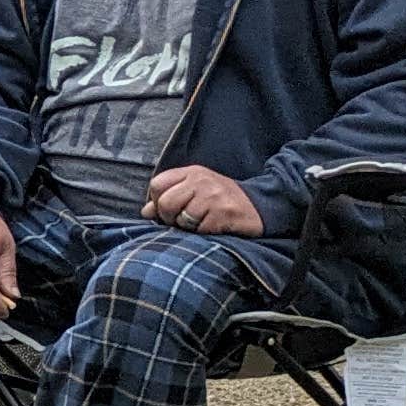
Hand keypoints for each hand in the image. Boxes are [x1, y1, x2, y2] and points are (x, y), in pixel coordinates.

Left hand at [145, 166, 262, 236]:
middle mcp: (202, 180)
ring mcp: (214, 195)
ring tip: (203, 221)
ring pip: (182, 218)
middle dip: (169, 218)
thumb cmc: (221, 201)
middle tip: (183, 221)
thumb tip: (145, 212)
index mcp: (191, 172)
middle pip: (165, 203)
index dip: (157, 201)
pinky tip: (215, 226)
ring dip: (189, 227)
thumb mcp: (195, 192)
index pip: (156, 184)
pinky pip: (200, 229)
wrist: (260, 206)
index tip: (169, 209)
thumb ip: (169, 197)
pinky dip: (204, 232)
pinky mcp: (224, 212)